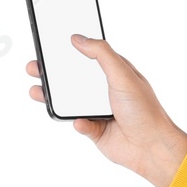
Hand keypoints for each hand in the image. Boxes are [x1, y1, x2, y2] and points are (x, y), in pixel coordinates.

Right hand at [25, 37, 186, 186]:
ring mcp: (98, 110)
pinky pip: (78, 124)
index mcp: (113, 72)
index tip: (49, 45)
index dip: (68, 50)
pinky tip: (80, 121)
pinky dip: (77, 123)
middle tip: (34, 67)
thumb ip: (101, 53)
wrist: (152, 148)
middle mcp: (104, 90)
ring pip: (69, 102)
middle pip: (72, 79)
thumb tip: (79, 38)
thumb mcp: (123, 74)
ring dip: (53, 98)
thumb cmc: (145, 110)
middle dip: (51, 74)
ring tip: (37, 92)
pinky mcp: (95, 130)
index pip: (87, 57)